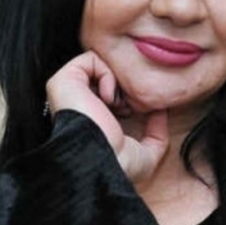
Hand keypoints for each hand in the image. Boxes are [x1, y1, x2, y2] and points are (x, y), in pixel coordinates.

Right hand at [45, 51, 168, 183]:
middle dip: (125, 87)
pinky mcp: (64, 80)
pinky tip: (109, 98)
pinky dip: (107, 74)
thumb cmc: (119, 165)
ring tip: (119, 104)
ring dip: (116, 81)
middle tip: (130, 106)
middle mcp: (78, 104)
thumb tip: (161, 112)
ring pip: (99, 67)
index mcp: (91, 120)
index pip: (114, 96)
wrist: (101, 162)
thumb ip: (157, 135)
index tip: (139, 113)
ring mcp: (69, 92)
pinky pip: (90, 59)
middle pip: (107, 78)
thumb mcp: (146, 156)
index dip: (131, 98)